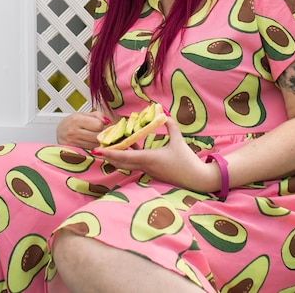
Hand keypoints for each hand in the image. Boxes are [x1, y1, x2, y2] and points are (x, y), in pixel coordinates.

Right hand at [56, 111, 111, 148]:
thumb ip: (98, 115)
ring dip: (97, 142)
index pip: (98, 125)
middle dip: (100, 135)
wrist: (60, 131)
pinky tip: (89, 143)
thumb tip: (107, 121)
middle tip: (97, 132)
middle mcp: (73, 132)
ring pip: (94, 145)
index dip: (101, 125)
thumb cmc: (73, 122)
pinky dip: (92, 148)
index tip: (98, 125)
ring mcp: (72, 143)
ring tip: (93, 137)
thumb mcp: (84, 114)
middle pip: (97, 137)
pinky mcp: (73, 151)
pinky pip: (89, 151)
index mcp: (76, 120)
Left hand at [92, 116, 216, 192]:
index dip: (111, 153)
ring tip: (108, 149)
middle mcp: (146, 166)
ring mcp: (148, 171)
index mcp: (149, 159)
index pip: (126, 156)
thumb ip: (171, 126)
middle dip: (109, 156)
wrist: (196, 179)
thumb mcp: (179, 140)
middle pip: (122, 163)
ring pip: (128, 165)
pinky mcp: (152, 172)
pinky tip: (129, 149)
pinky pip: (136, 165)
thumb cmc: (187, 161)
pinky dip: (128, 158)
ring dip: (117, 158)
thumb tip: (164, 115)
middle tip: (98, 149)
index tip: (99, 150)